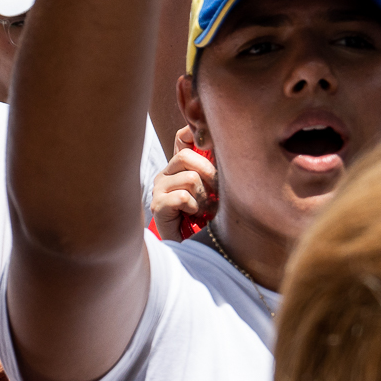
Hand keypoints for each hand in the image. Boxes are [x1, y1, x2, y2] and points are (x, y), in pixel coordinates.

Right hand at [150, 126, 218, 242]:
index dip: (196, 133)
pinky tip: (192, 215)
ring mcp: (159, 190)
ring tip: (204, 210)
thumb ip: (215, 168)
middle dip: (209, 174)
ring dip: (204, 197)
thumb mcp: (216, 189)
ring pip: (190, 178)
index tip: (211, 146)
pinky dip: (193, 208)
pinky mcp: (158, 206)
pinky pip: (182, 197)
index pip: (183, 137)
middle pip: (187, 156)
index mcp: (178, 167)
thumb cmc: (207, 218)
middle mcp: (165, 174)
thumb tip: (223, 144)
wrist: (192, 246)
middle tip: (214, 193)